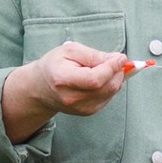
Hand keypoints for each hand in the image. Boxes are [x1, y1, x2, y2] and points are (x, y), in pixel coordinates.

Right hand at [1, 40, 134, 143]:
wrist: (41, 87)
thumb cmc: (54, 65)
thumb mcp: (70, 51)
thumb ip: (94, 55)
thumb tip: (117, 60)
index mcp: (63, 80)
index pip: (94, 79)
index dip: (111, 68)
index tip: (120, 58)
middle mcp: (72, 98)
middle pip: (106, 87)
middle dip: (117, 72)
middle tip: (117, 60)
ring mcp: (81, 108)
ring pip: (111, 93)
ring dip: (116, 79)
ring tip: (108, 67)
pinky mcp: (88, 112)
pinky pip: (109, 97)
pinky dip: (111, 86)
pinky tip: (103, 78)